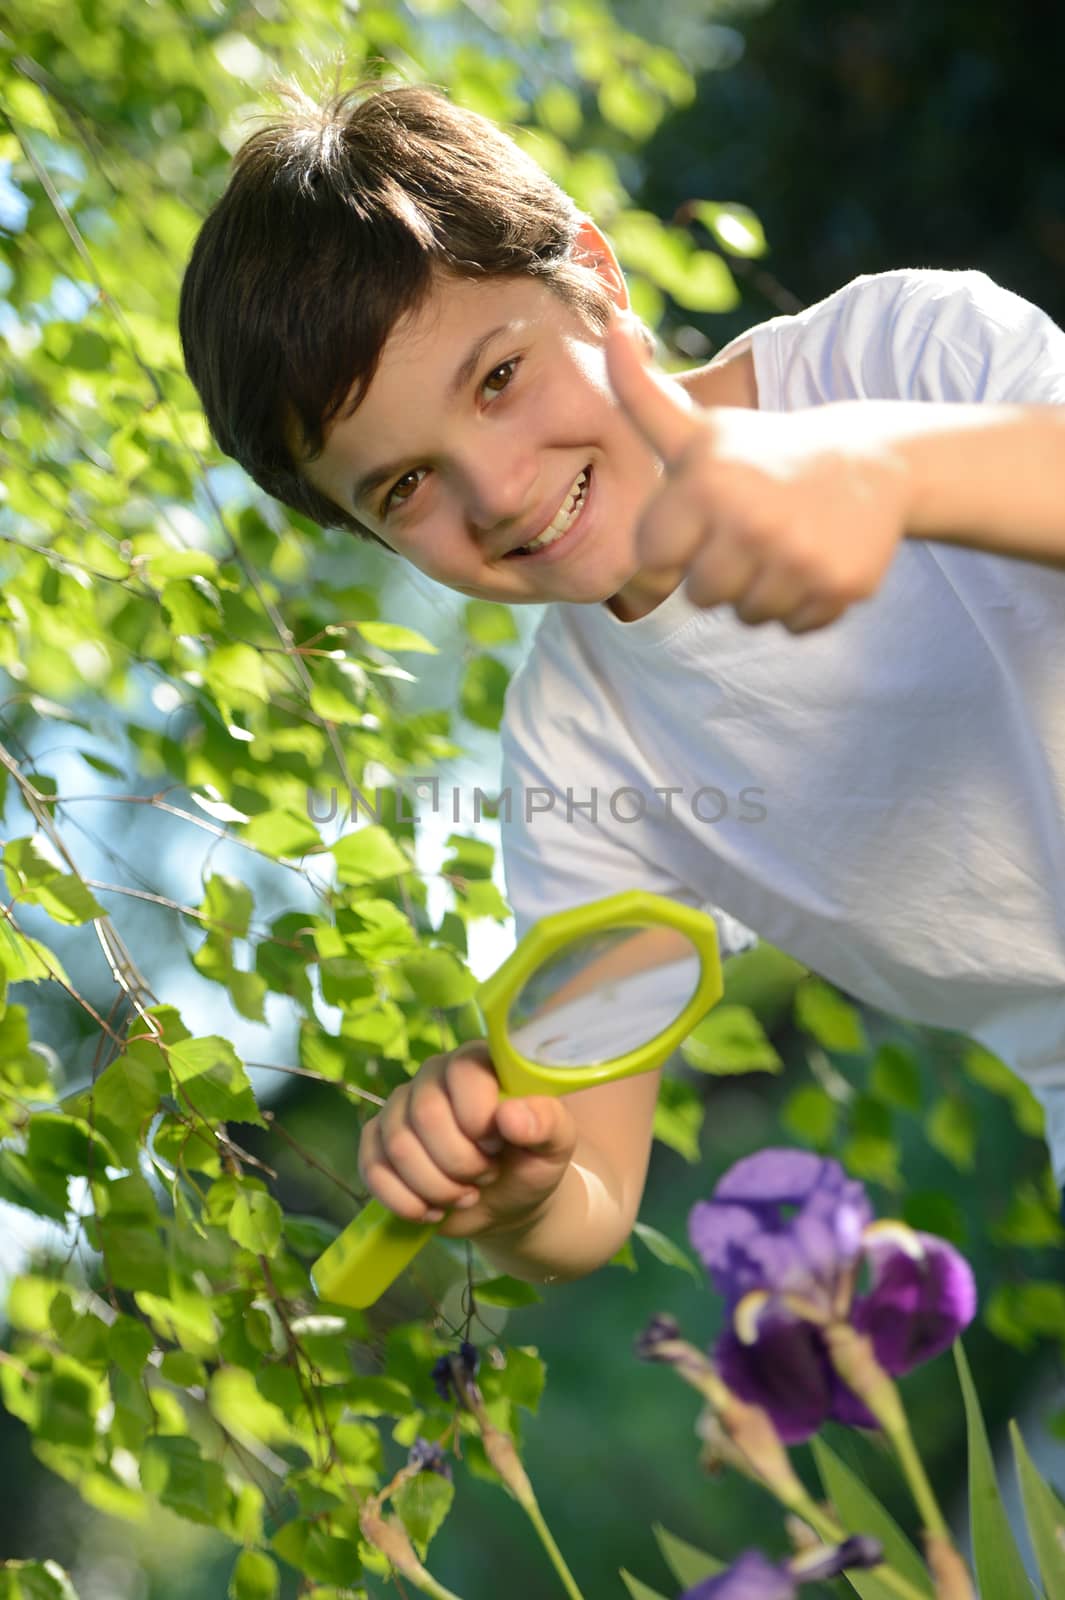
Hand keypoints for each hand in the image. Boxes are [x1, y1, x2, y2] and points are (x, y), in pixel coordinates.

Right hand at [358, 1041, 578, 1239]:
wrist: (507, 1202)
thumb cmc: (532, 1162)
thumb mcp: (556, 1144)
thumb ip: (546, 1122)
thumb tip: (510, 1116)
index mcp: (478, 1062)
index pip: (462, 1073)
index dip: (478, 1117)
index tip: (498, 1145)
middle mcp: (434, 1075)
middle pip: (425, 1115)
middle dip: (459, 1162)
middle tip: (486, 1176)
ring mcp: (401, 1108)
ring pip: (398, 1146)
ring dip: (436, 1186)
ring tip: (466, 1195)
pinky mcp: (378, 1142)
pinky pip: (372, 1168)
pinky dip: (405, 1201)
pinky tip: (433, 1209)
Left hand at [604, 316, 911, 633]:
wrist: (870, 462)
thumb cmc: (761, 451)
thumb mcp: (697, 426)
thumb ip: (640, 394)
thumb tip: (609, 324)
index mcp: (703, 484)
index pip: (653, 560)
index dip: (675, 544)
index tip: (705, 515)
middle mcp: (750, 521)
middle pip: (701, 596)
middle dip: (720, 570)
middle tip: (753, 526)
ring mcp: (797, 557)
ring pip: (747, 615)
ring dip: (761, 589)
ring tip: (784, 540)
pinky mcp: (839, 586)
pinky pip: (795, 626)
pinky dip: (803, 602)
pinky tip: (816, 557)